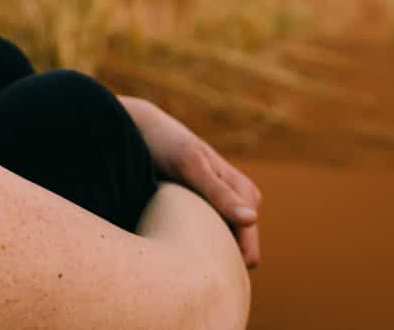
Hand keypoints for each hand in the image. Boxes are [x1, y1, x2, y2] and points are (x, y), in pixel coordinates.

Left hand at [118, 95, 261, 267]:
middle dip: (212, 259)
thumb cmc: (167, 145)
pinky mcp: (205, 210)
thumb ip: (219, 193)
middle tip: (175, 249)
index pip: (248, 251)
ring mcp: (223, 207)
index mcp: (246, 194)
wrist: (142, 131)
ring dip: (198, 250)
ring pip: (219, 249)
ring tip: (170, 236)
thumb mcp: (191, 167)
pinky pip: (204, 241)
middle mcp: (240, 202)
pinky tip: (169, 233)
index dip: (222, 262)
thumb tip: (251, 219)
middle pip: (234, 254)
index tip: (188, 260)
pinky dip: (189, 242)